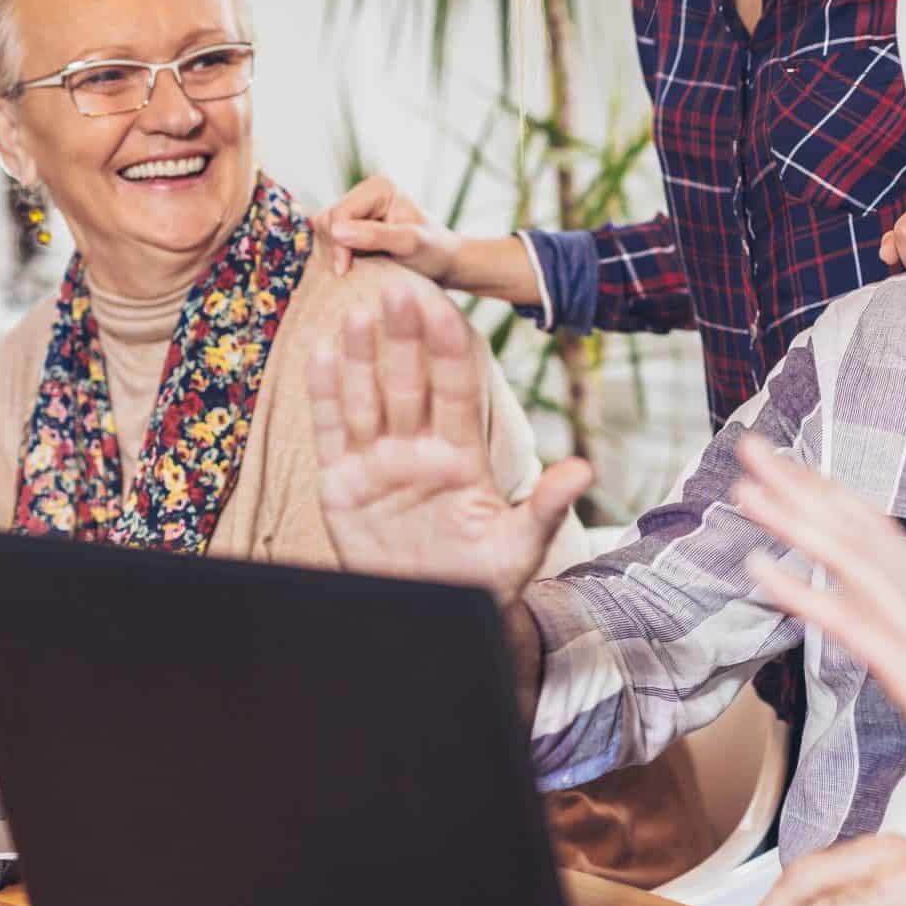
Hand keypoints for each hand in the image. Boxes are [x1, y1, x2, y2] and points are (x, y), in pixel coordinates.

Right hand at [310, 280, 588, 603]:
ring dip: (361, 356)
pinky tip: (321, 353)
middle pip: (411, 384)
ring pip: (368, 398)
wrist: (431, 614)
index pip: (457, 392)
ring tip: (356, 310)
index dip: (451, 352)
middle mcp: (419, 450)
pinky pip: (331, 430)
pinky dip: (325, 394)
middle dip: (406, 339)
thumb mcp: (519, 546)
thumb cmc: (483, 580)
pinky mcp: (341, 483)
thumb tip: (584, 470)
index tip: (449, 311)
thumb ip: (546, 507)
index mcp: (463, 457)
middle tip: (401, 291)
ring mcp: (378, 463)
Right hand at [322, 175, 461, 282]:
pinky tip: (354, 265)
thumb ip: (375, 236)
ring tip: (359, 267)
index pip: (340, 213)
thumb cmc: (434, 253)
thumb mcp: (409, 245)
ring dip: (336, 251)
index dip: (338, 242)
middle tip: (354, 270)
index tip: (345, 270)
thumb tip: (336, 231)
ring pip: (323, 229)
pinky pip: (328, 238)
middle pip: (327, 219)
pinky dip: (336, 253)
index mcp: (380, 187)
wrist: (445, 263)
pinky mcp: (353, 224)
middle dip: (336, 247)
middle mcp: (366, 192)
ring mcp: (358, 208)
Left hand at [731, 436, 905, 807]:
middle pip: (854, 528)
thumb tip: (900, 636)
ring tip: (745, 487)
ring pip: (847, 558)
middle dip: (800, 485)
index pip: (875, 532)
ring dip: (792, 518)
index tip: (792, 468)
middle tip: (752, 445)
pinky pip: (845, 619)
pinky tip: (759, 567)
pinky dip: (798, 588)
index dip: (831, 496)